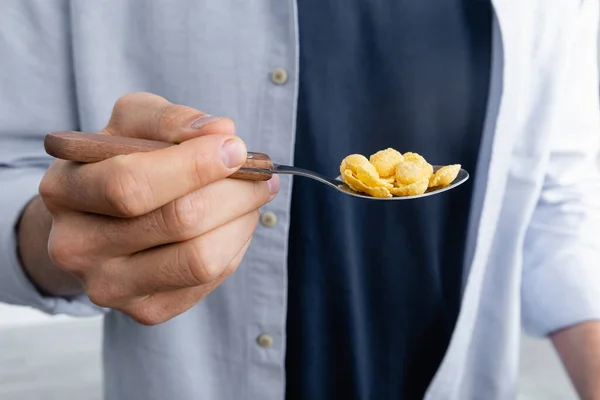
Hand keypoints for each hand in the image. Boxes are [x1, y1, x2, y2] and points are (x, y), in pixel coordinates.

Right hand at [37, 92, 278, 324]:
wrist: (95, 222)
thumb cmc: (118, 163)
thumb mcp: (131, 123)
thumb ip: (170, 121)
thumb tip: (221, 131)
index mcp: (64, 191)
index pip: (132, 185)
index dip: (194, 165)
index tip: (235, 147)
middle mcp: (78, 247)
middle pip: (177, 222)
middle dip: (233, 192)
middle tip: (259, 174)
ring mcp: (110, 286)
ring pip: (201, 259)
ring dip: (242, 220)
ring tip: (253, 195)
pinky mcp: (146, 310)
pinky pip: (210, 279)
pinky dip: (235, 245)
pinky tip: (233, 223)